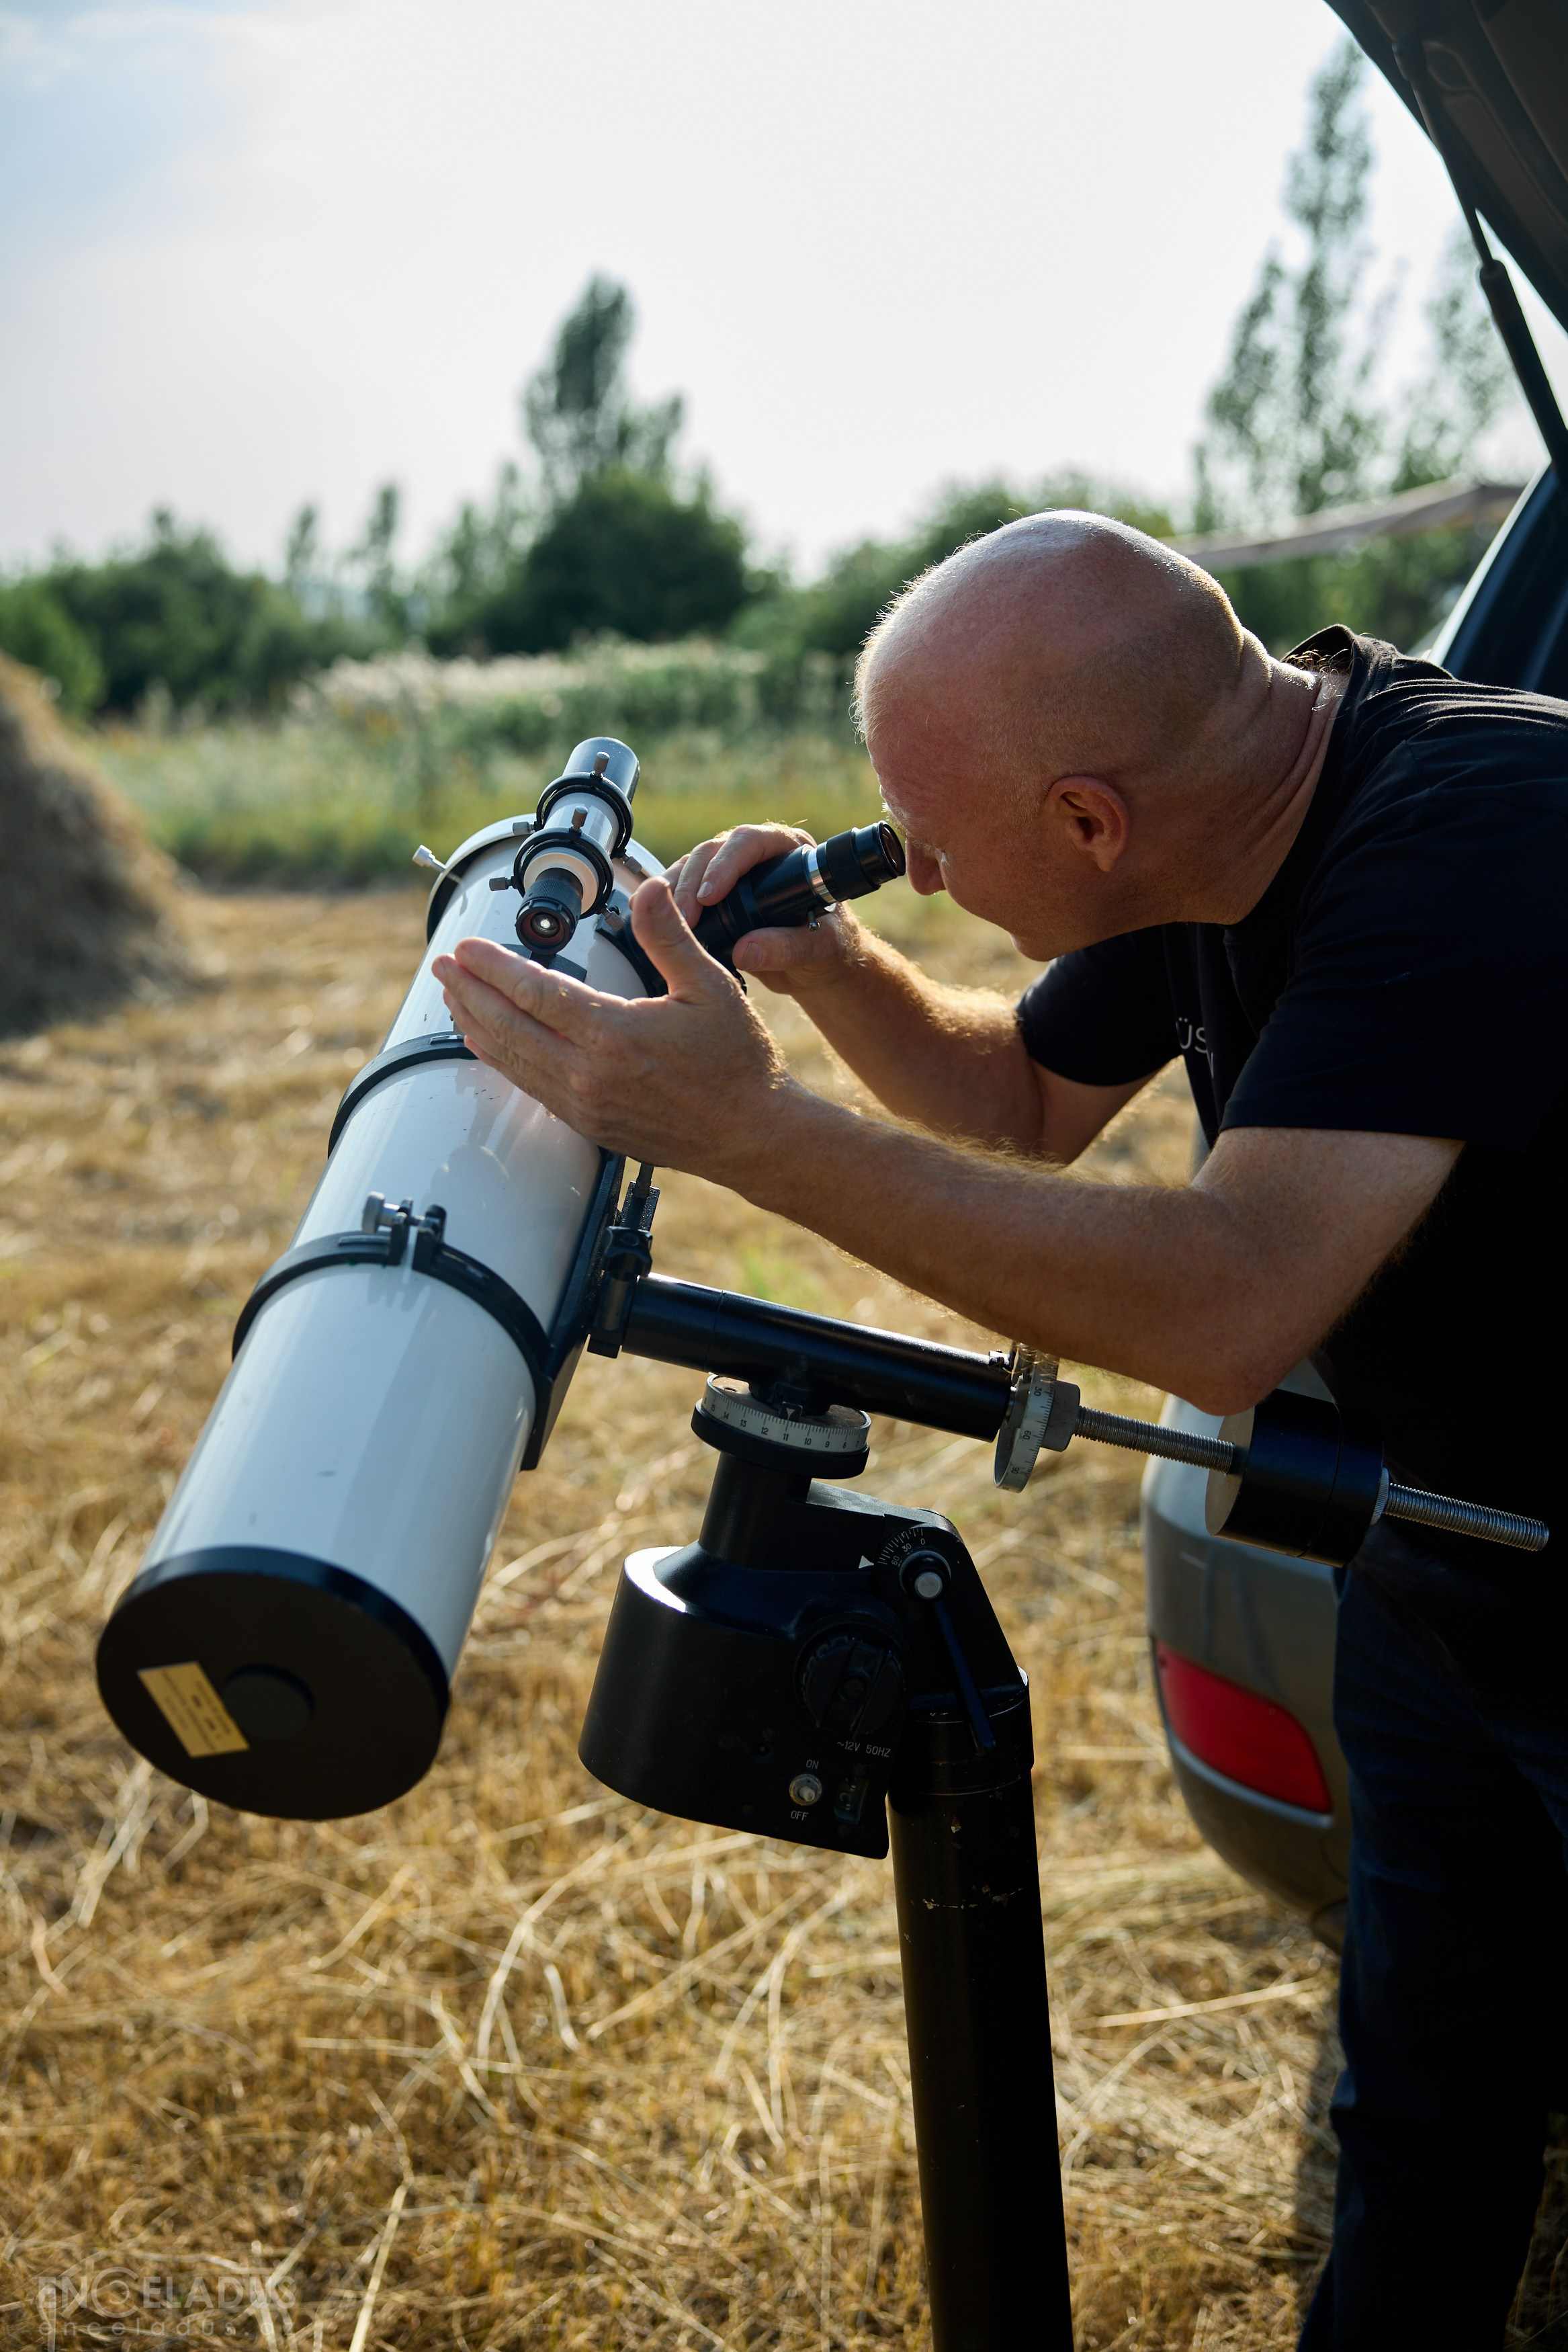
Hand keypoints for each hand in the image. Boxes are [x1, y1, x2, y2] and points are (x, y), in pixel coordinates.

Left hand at [431, 875, 801, 1184]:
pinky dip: (501, 1061)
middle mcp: (590, 1074)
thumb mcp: (710, 985)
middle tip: (442, 966)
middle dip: (469, 993)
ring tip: (452, 998)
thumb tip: (648, 890)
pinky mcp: (588, 1125)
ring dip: (476, 1026)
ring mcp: (585, 1104)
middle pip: (509, 1027)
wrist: (750, 1133)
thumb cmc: (736, 1063)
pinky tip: (487, 1045)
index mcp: (615, 1035)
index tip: (467, 948)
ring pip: (512, 1060)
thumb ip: (669, 937)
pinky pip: (529, 1087)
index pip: (535, 993)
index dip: (493, 968)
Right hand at [668, 822, 863, 995]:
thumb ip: (788, 948)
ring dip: (673, 892)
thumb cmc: (828, 947)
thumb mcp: (819, 949)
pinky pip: (682, 887)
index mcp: (789, 851)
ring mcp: (731, 872)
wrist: (817, 964)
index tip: (710, 897)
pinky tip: (650, 919)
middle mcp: (756, 855)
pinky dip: (665, 902)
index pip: (751, 842)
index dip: (726, 865)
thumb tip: (745, 950)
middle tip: (685, 918)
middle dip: (692, 883)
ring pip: (691, 866)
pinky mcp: (711, 893)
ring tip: (665, 922)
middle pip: (712, 851)